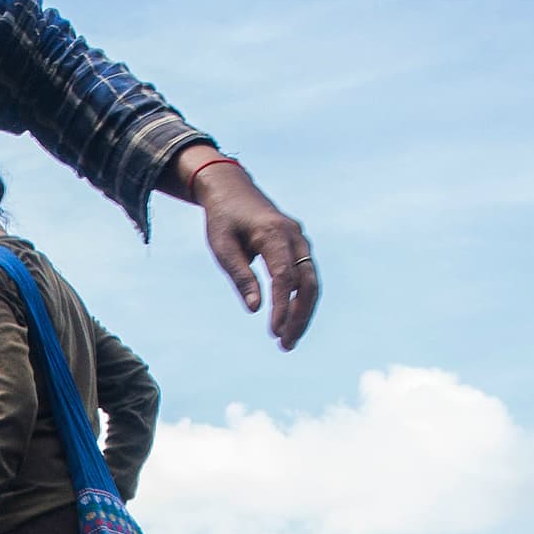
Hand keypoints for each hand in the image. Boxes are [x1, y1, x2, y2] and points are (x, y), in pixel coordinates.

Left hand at [181, 151, 318, 350]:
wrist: (231, 189)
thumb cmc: (222, 218)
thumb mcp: (222, 247)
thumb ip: (240, 275)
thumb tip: (255, 308)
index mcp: (274, 234)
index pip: (284, 277)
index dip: (281, 307)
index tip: (273, 331)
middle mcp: (294, 236)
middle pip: (307, 283)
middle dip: (299, 317)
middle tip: (284, 345)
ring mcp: (300, 240)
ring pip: (311, 282)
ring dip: (302, 312)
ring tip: (286, 340)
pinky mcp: (299, 246)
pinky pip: (306, 276)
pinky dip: (300, 299)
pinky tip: (288, 319)